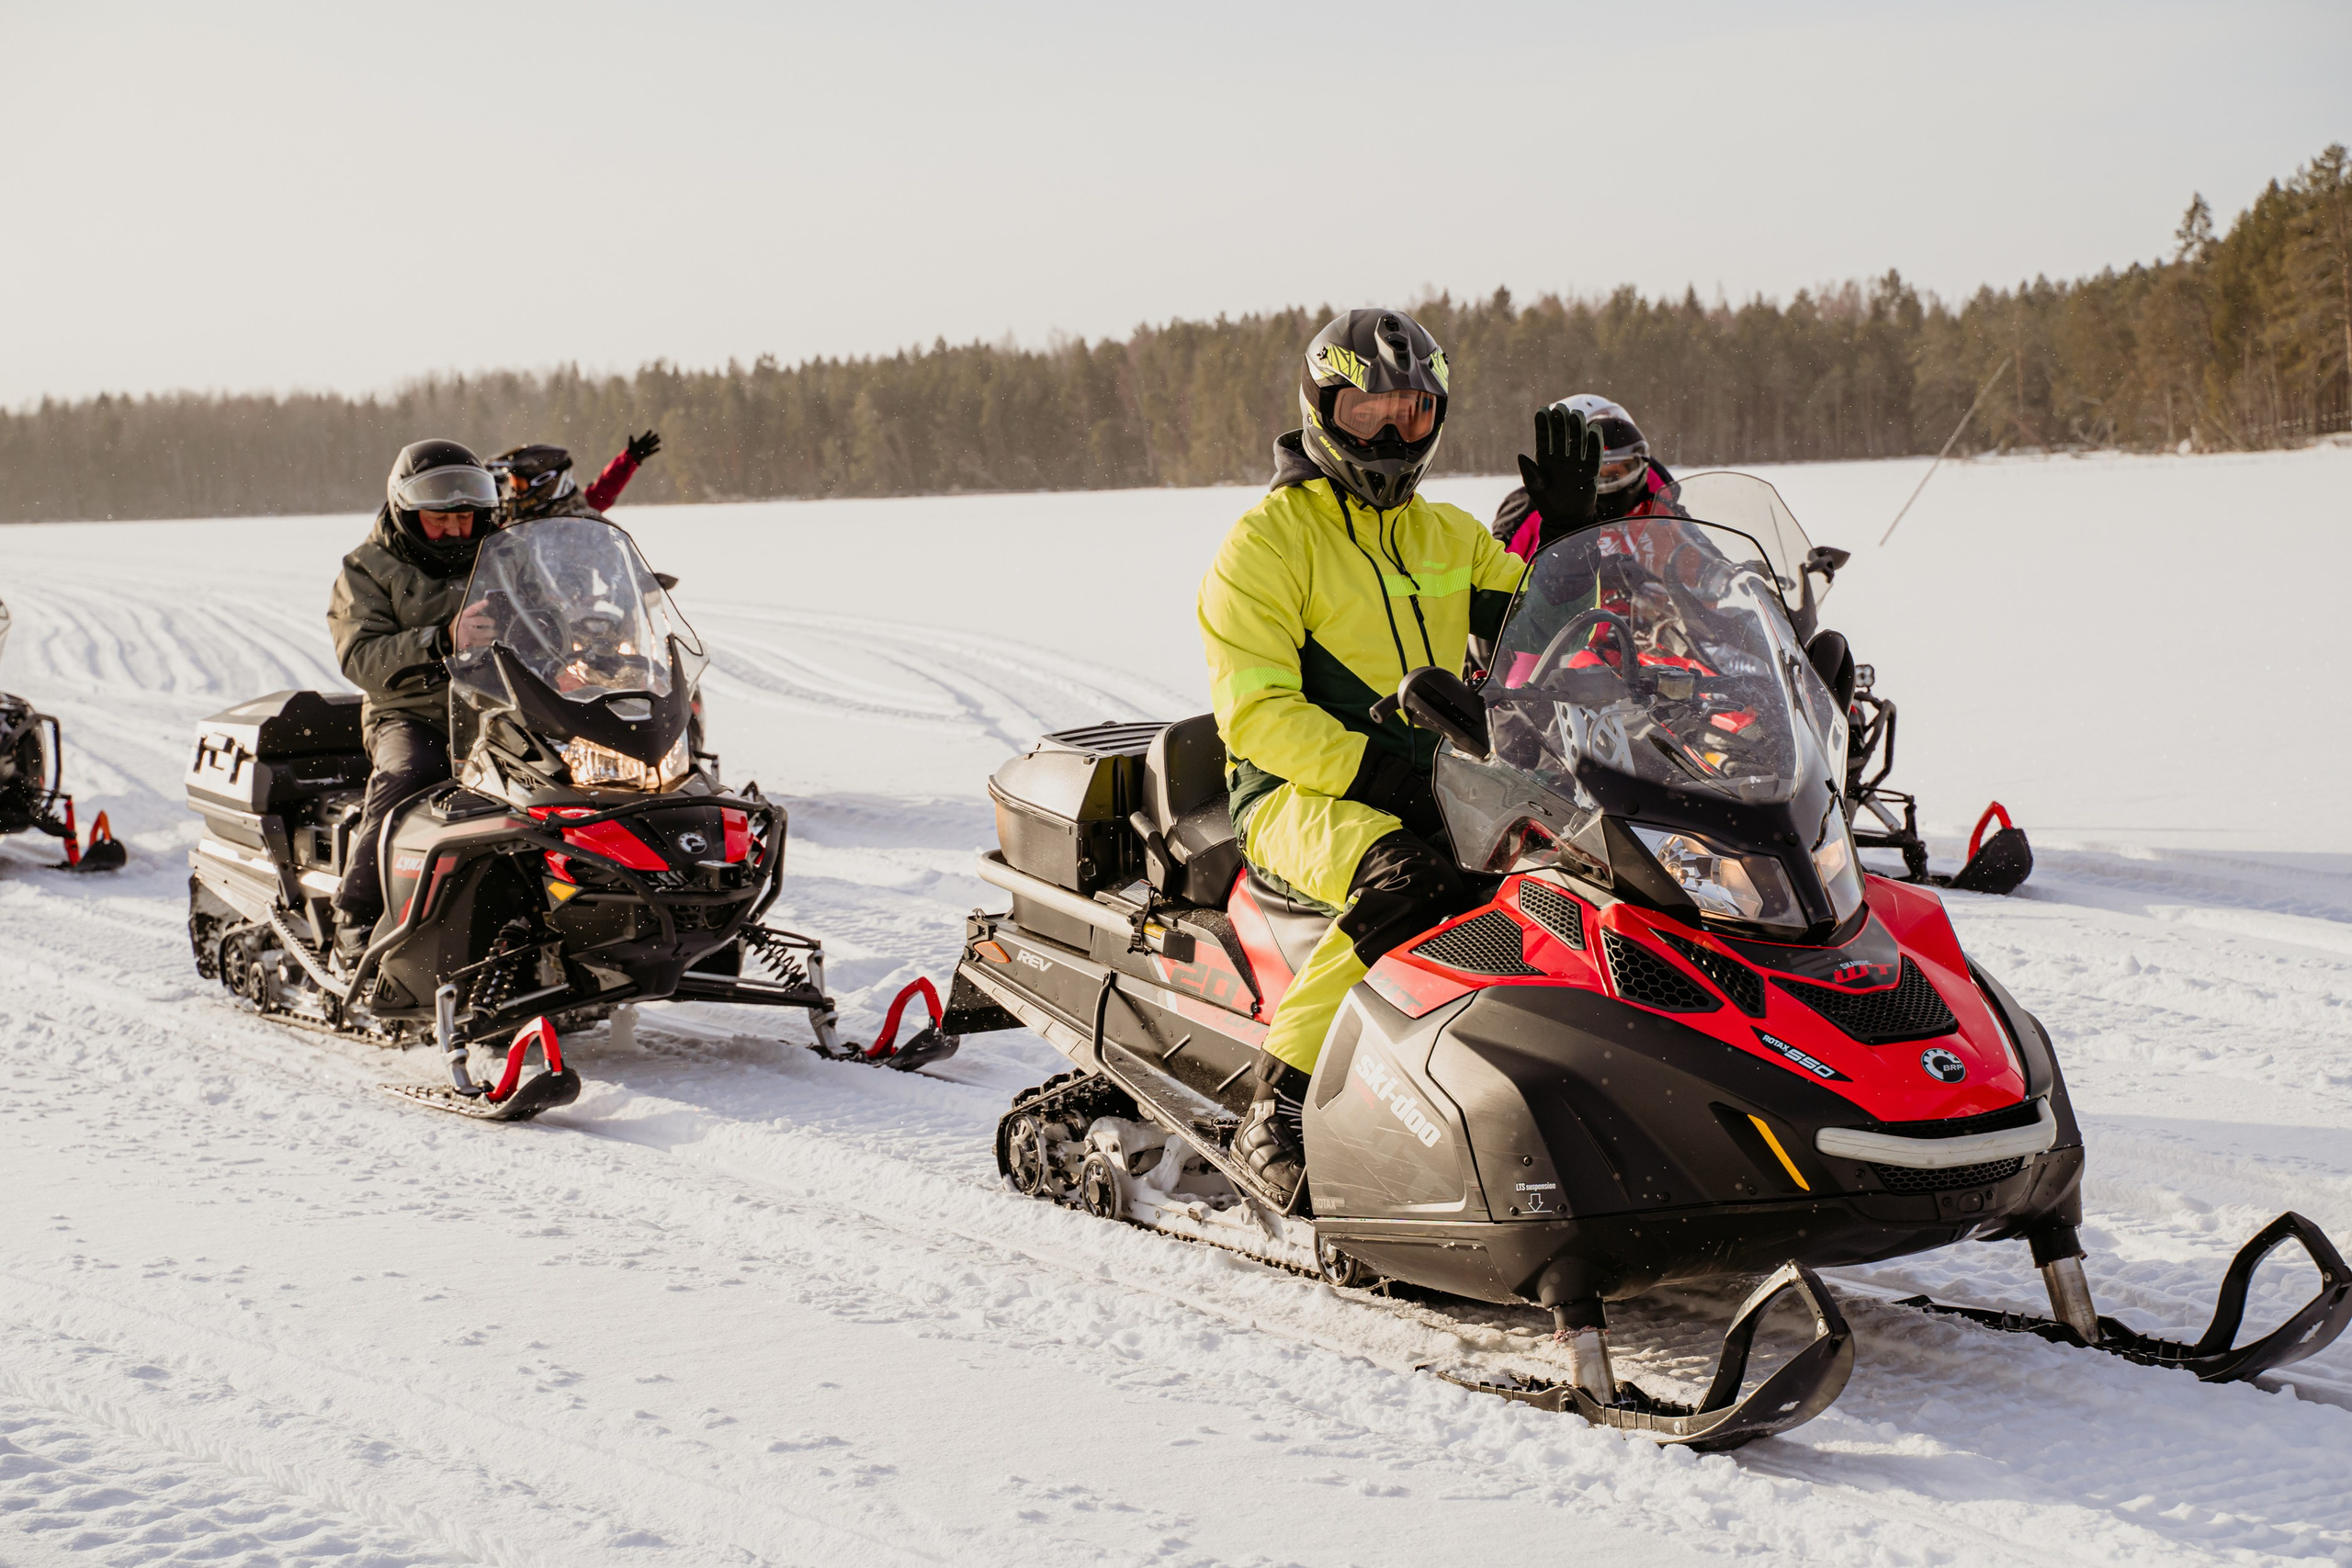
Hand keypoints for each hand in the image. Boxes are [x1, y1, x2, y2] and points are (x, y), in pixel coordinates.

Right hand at [449, 599, 496, 651]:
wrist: (448, 638)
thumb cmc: (457, 627)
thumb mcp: (461, 618)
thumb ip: (470, 613)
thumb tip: (483, 604)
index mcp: (463, 617)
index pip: (471, 609)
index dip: (479, 605)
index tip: (486, 602)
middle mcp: (465, 624)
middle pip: (479, 621)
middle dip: (488, 621)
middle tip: (493, 622)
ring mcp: (467, 634)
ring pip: (481, 632)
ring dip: (489, 632)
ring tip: (494, 632)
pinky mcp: (469, 642)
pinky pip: (480, 642)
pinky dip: (486, 641)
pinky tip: (490, 640)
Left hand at [626, 429, 661, 464]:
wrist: (633, 456)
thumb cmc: (631, 449)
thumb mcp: (631, 444)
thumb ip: (631, 440)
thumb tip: (630, 435)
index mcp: (641, 441)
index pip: (645, 436)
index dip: (648, 433)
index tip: (651, 430)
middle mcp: (645, 444)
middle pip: (650, 440)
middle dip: (653, 437)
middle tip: (657, 434)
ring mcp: (647, 448)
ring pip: (652, 445)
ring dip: (655, 442)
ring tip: (659, 439)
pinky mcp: (648, 453)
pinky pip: (653, 451)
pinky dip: (656, 450)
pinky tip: (659, 448)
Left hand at [1517, 404, 1599, 535]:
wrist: (1566, 520)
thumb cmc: (1547, 504)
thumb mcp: (1535, 488)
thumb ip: (1530, 472)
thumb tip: (1520, 455)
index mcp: (1545, 459)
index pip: (1544, 437)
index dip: (1543, 424)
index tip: (1542, 410)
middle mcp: (1561, 457)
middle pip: (1562, 434)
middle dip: (1561, 421)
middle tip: (1560, 408)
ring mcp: (1576, 462)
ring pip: (1578, 440)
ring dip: (1577, 428)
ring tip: (1576, 415)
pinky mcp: (1591, 470)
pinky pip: (1594, 454)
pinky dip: (1595, 442)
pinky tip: (1593, 429)